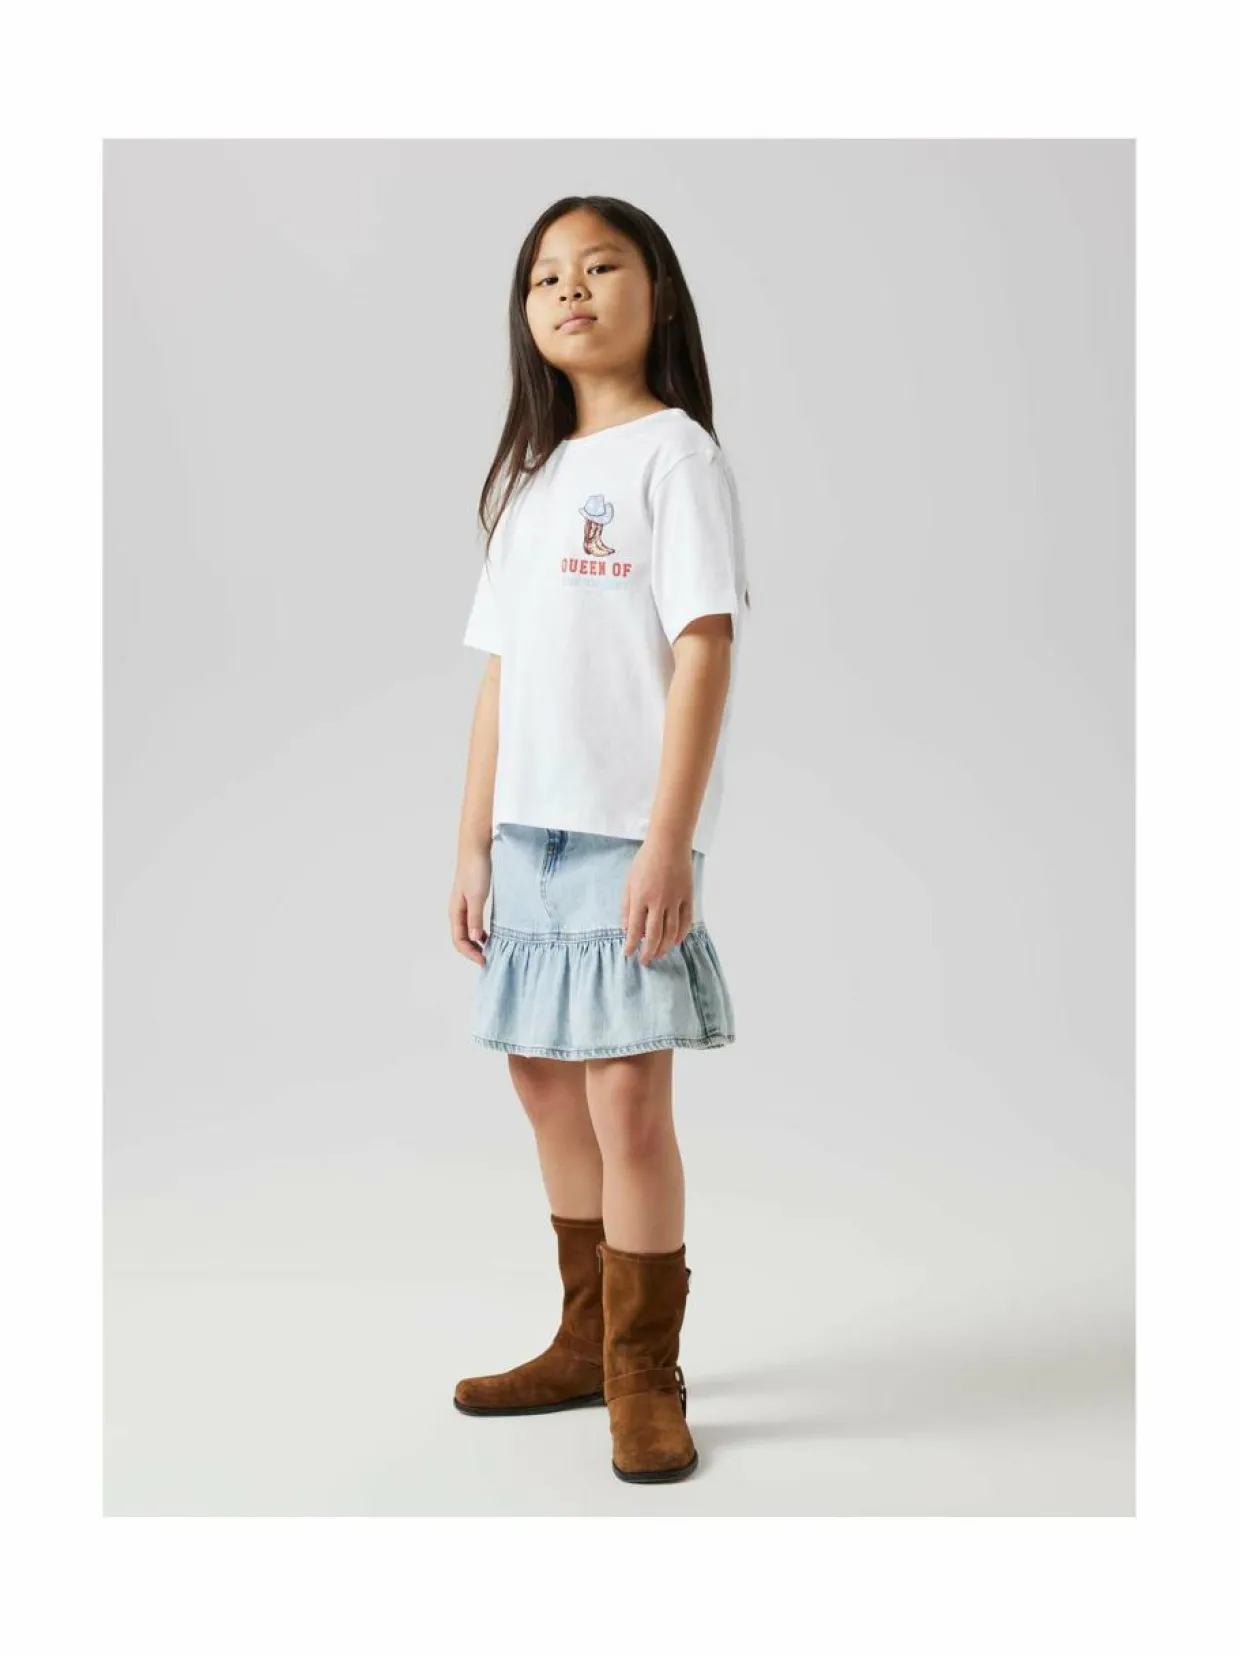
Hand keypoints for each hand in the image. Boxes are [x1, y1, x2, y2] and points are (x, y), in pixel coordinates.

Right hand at [450, 844, 492, 965]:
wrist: (476, 848)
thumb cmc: (475, 870)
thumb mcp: (477, 896)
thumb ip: (475, 918)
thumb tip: (474, 939)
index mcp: (455, 911)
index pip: (459, 940)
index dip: (470, 953)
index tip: (485, 961)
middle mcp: (457, 910)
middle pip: (461, 938)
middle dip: (472, 951)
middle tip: (488, 959)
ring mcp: (464, 905)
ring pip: (467, 930)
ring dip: (476, 942)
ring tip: (490, 949)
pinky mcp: (472, 899)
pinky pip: (472, 921)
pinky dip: (479, 931)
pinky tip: (490, 933)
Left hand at [622, 836, 693, 965]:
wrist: (669, 843)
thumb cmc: (646, 860)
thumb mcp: (629, 882)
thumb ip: (627, 906)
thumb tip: (627, 929)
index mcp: (641, 897)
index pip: (635, 929)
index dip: (631, 945)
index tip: (628, 954)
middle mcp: (658, 902)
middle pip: (654, 935)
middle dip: (648, 952)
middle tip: (645, 961)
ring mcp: (675, 900)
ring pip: (671, 932)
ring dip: (664, 947)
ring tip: (658, 954)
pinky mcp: (688, 897)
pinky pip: (686, 921)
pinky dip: (681, 934)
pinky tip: (675, 942)